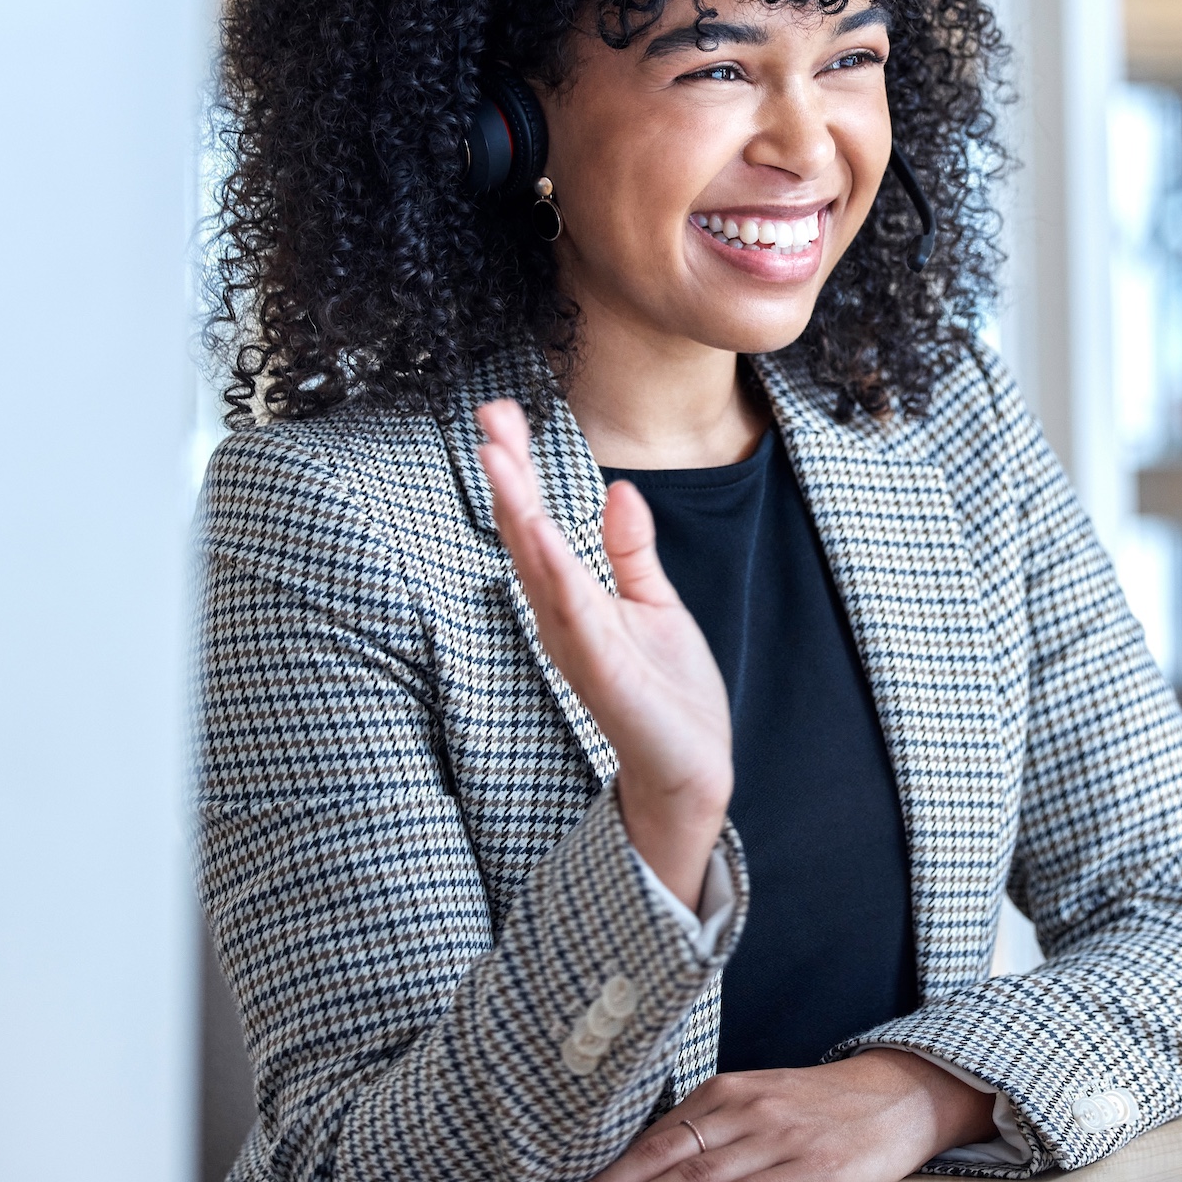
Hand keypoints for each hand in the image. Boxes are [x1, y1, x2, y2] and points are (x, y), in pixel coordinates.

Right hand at [476, 399, 731, 909]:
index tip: (502, 413)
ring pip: (541, 570)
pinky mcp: (605, 676)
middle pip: (525, 536)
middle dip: (508, 476)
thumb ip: (630, 552)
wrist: (692, 767)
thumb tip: (620, 491)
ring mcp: (580, 647)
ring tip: (501, 460)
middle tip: (489, 417)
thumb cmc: (666, 692)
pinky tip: (543, 538)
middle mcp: (564, 619)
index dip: (518, 468)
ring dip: (519, 515)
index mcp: (573, 599)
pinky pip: (578, 619)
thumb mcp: (653, 605)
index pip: (536, 522)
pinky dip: (558, 578)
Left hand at [537, 1051, 999, 1181]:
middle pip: (664, 1155)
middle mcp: (747, 1109)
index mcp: (729, 1091)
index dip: (606, 1173)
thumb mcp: (761, 1103)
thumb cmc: (821, 1106)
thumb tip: (648, 1169)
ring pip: (696, 1174)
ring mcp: (777, 1139)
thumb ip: (710, 1130)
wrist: (899, 1094)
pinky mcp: (810, 1170)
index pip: (654, 1138)